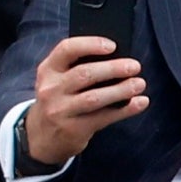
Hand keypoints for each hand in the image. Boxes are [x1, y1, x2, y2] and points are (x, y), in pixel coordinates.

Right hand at [23, 36, 148, 164]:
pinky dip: (126, 110)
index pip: (67, 49)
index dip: (91, 44)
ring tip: (140, 83)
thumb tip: (119, 57)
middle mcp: (51, 89)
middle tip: (135, 66)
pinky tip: (141, 102)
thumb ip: (80, 67)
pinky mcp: (73, 130)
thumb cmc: (60, 98)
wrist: (40, 137)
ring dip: (121, 90)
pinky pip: (103, 118)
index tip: (113, 46)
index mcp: (48, 70)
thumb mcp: (59, 80)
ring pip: (94, 98)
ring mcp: (60, 111)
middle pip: (84, 74)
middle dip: (113, 68)